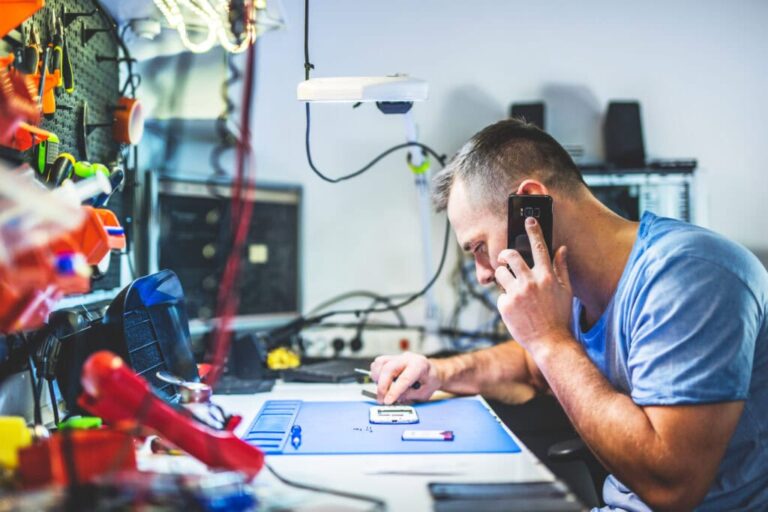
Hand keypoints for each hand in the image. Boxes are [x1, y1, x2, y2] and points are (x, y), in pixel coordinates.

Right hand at [370, 352, 441, 404]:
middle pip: (388, 368)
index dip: (394, 391)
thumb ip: (409, 395)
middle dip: (382, 386)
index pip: (404, 378)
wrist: (431, 371)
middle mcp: (408, 358)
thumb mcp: (424, 393)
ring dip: (377, 379)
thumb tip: (395, 397)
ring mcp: (398, 357)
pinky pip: (378, 363)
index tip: (388, 401)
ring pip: (380, 363)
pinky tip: (382, 382)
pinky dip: (376, 373)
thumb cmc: (429, 381)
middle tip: (381, 400)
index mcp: (420, 365)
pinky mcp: (391, 358)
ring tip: (383, 390)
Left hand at [495, 217, 573, 354]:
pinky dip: (506, 300)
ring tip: (511, 288)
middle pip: (511, 255)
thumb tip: (562, 248)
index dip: (534, 231)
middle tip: (504, 258)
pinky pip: (501, 295)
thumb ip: (561, 268)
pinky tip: (516, 311)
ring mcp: (517, 293)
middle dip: (504, 254)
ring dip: (503, 277)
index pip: (539, 247)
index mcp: (547, 276)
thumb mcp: (566, 291)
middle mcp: (531, 281)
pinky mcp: (505, 305)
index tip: (529, 220)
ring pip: (501, 273)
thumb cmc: (559, 316)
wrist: (550, 342)